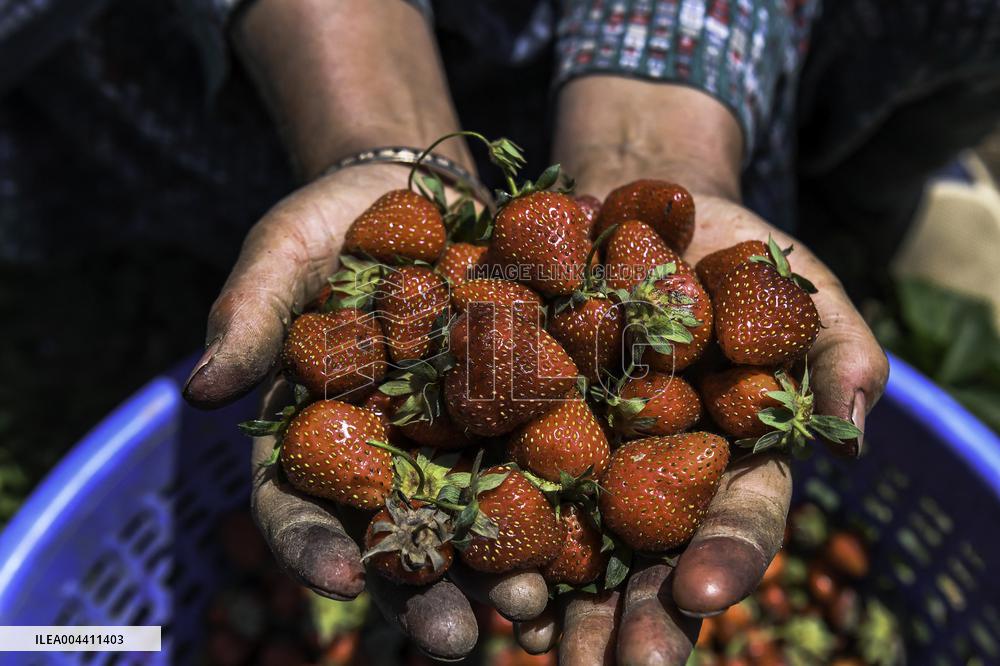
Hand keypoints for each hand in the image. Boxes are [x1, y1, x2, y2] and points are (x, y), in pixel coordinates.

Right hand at [187, 165, 548, 660]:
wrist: (423, 190)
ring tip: (528, 607)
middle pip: (396, 537)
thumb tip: (199, 391)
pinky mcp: (519, 414)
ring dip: (498, 573)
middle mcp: (385, 453)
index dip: (312, 545)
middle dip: (423, 591)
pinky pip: (540, 469)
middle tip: (456, 637)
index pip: (298, 503)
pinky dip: (561, 512)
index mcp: (314, 432)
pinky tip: (586, 547)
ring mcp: (455, 440)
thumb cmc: (335, 221)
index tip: (340, 578)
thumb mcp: (285, 251)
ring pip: (472, 522)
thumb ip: (248, 313)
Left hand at [513, 191, 887, 663]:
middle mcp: (660, 482)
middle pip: (651, 564)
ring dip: (560, 602)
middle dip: (637, 621)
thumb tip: (856, 428)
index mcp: (731, 463)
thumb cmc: (732, 254)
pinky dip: (497, 537)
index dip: (726, 559)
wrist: (634, 210)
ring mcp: (591, 464)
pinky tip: (482, 574)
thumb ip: (838, 353)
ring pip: (577, 549)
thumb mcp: (799, 292)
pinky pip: (510, 492)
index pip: (738, 523)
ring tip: (535, 635)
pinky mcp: (528, 434)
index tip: (703, 592)